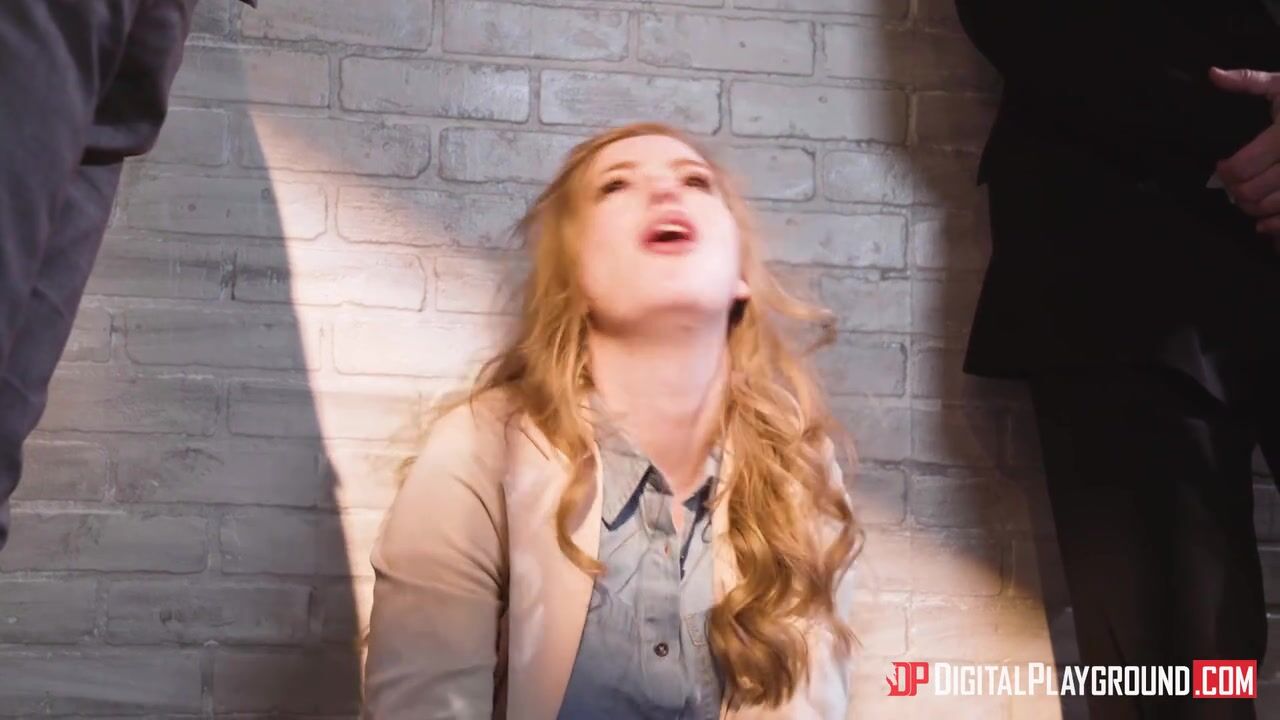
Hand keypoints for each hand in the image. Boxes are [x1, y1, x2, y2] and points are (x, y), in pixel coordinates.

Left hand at [1209, 67, 1279, 234]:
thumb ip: (1249, 81)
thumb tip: (1212, 74)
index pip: (1242, 166)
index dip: (1225, 171)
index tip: (1222, 166)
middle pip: (1252, 191)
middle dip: (1234, 191)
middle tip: (1231, 184)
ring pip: (1272, 207)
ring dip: (1252, 208)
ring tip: (1246, 196)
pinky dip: (1275, 225)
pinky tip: (1264, 222)